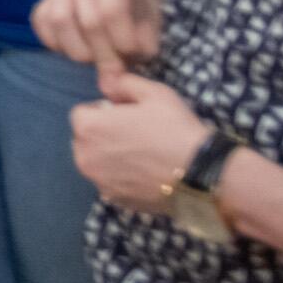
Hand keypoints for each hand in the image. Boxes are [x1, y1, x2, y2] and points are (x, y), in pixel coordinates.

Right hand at [36, 0, 164, 75]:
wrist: (124, 13)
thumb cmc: (137, 26)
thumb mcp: (146, 37)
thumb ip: (135, 55)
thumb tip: (109, 84)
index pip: (112, 11)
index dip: (123, 40)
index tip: (134, 54)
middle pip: (89, 21)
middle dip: (104, 53)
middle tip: (115, 66)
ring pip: (59, 19)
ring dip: (79, 50)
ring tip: (94, 59)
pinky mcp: (41, 8)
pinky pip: (41, 24)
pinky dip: (57, 44)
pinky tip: (77, 51)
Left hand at [72, 61, 214, 210]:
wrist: (200, 174)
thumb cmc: (174, 129)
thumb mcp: (154, 92)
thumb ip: (124, 83)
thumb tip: (108, 86)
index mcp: (88, 127)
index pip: (82, 113)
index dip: (104, 111)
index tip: (126, 116)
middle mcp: (84, 156)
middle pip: (85, 139)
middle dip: (102, 134)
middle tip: (135, 134)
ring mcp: (98, 181)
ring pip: (96, 162)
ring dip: (109, 156)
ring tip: (142, 155)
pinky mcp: (114, 199)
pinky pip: (110, 182)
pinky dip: (121, 177)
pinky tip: (145, 173)